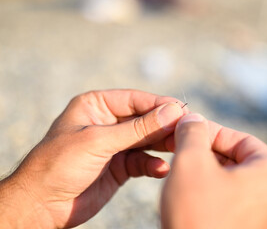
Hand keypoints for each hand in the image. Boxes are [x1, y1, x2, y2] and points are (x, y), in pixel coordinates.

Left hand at [0, 89, 185, 227]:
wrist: (42, 205)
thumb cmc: (59, 164)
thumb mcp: (99, 141)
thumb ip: (137, 128)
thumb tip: (172, 111)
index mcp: (96, 105)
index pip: (135, 100)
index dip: (159, 104)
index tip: (182, 110)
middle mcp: (107, 123)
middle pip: (144, 120)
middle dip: (164, 126)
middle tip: (186, 131)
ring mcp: (114, 145)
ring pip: (146, 141)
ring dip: (163, 145)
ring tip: (180, 148)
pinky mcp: (119, 167)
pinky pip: (142, 162)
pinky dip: (153, 166)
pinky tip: (161, 170)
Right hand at [161, 113, 266, 228]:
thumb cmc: (197, 214)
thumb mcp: (190, 162)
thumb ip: (193, 132)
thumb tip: (193, 118)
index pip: (239, 139)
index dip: (209, 131)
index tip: (186, 129)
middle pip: (238, 159)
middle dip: (207, 152)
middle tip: (181, 149)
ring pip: (234, 180)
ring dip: (208, 170)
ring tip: (183, 170)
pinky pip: (234, 201)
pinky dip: (214, 191)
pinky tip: (192, 194)